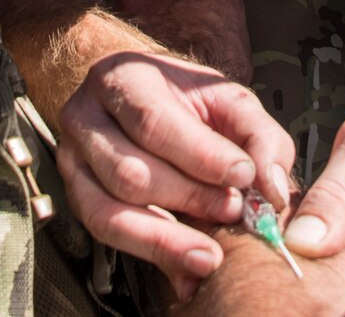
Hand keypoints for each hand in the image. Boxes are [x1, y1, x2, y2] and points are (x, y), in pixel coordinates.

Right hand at [57, 50, 294, 294]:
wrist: (139, 97)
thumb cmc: (185, 100)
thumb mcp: (228, 100)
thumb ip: (259, 137)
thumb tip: (271, 189)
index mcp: (121, 77)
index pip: (154, 123)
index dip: (201, 156)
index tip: (243, 176)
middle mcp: (85, 117)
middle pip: (130, 173)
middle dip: (188, 198)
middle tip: (234, 212)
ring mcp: (72, 159)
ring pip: (109, 211)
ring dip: (166, 237)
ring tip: (211, 253)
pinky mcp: (75, 196)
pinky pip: (104, 234)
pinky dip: (149, 253)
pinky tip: (186, 267)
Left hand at [87, 0, 254, 84]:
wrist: (213, 103)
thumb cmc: (218, 50)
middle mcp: (114, 23)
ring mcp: (110, 51)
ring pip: (93, 26)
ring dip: (101, 22)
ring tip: (115, 25)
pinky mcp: (112, 77)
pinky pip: (100, 53)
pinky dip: (106, 49)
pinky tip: (121, 54)